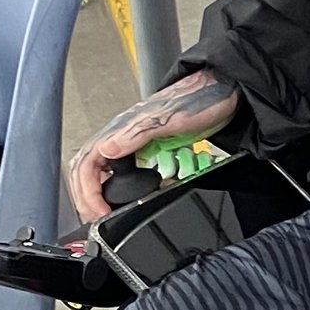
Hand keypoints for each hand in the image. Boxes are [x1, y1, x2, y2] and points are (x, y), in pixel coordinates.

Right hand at [67, 70, 239, 223]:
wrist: (224, 90)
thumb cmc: (202, 99)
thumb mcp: (171, 118)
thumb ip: (137, 132)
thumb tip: (106, 149)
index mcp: (122, 128)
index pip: (86, 163)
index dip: (87, 192)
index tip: (99, 212)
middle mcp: (123, 135)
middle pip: (86, 169)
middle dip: (85, 198)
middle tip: (98, 219)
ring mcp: (133, 142)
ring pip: (99, 170)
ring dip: (95, 194)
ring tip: (103, 214)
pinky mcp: (146, 147)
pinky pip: (119, 169)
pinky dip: (114, 187)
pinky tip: (124, 198)